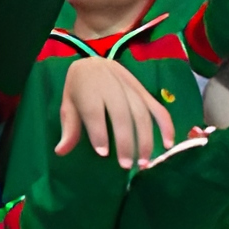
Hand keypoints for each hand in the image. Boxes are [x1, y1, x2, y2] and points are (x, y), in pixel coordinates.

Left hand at [55, 56, 175, 168]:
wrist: (93, 62)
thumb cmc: (79, 89)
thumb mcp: (68, 104)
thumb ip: (69, 128)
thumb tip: (60, 152)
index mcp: (89, 89)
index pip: (94, 112)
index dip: (99, 132)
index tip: (103, 153)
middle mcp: (112, 87)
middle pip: (122, 115)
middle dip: (126, 141)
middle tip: (126, 166)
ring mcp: (131, 88)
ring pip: (142, 114)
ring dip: (146, 139)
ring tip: (144, 162)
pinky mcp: (144, 92)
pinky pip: (158, 108)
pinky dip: (166, 125)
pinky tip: (168, 144)